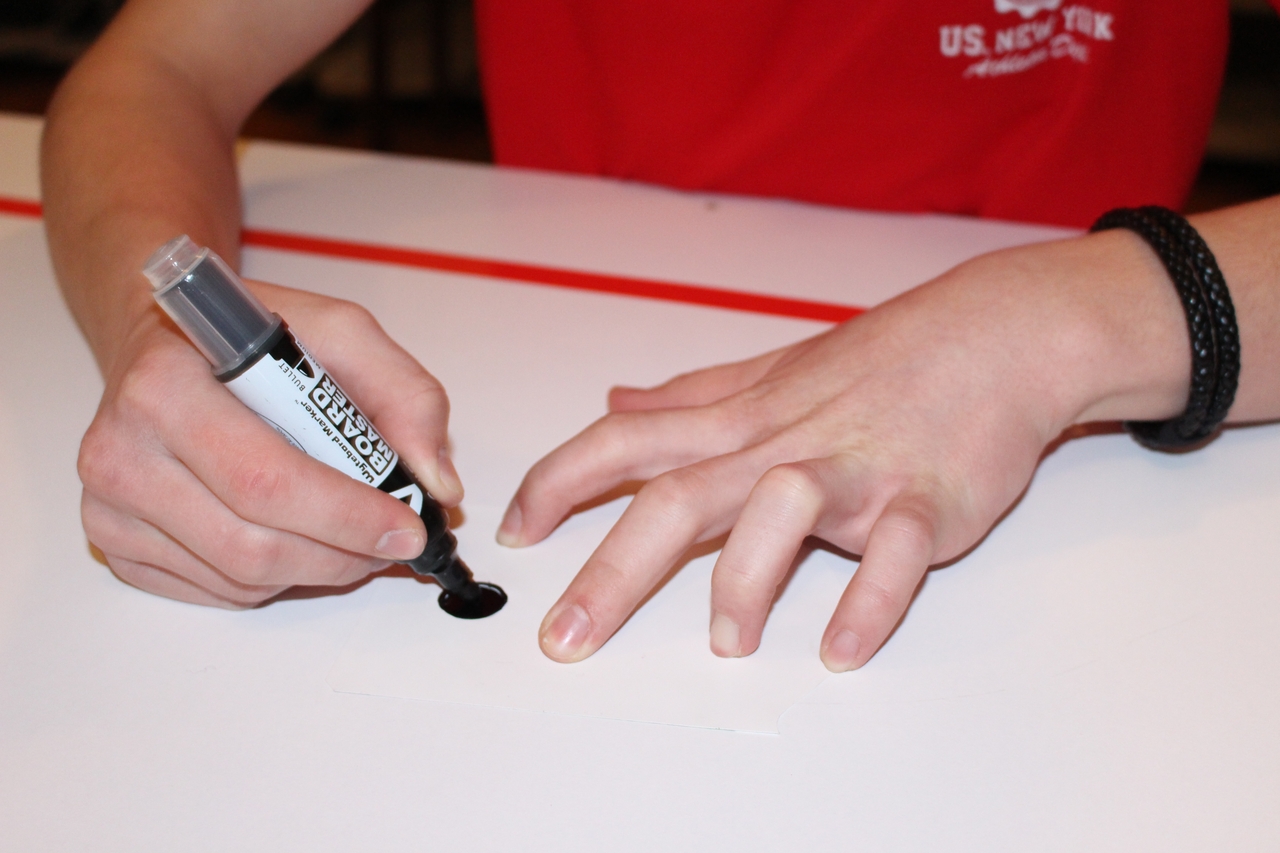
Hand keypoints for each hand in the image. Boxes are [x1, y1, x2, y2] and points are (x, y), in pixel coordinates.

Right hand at [77, 280, 461, 606]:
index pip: (267, 479)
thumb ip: (405, 394)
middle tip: (393, 542)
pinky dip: (276, 577)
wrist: (165, 343)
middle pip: (253, 545)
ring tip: (351, 534)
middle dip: (344, 554)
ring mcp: (109, 507)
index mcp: (164, 386)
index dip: (347, 516)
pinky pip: (217, 591)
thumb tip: (437, 483)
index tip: (409, 528)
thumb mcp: (339, 332)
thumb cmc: (251, 339)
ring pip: (240, 579)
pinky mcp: (114, 544)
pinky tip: (296, 536)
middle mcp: (119, 450)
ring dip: (317, 568)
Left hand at [500, 232, 1188, 669]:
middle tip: (565, 637)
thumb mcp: (770, 370)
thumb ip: (690, 396)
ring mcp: (854, 469)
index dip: (559, 483)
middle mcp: (782, 443)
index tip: (513, 531)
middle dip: (612, 569)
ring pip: (781, 512)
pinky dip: (870, 604)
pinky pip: (895, 555)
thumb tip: (615, 402)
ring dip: (746, 580)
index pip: (626, 442)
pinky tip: (841, 650)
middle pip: (679, 496)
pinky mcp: (924, 499)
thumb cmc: (879, 359)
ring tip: (727, 644)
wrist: (995, 334)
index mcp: (739, 417)